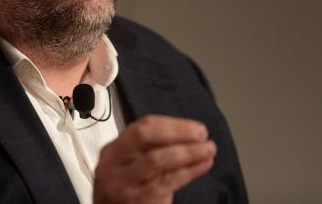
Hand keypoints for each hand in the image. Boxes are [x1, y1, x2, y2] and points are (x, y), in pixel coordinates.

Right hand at [93, 115, 215, 203]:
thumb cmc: (129, 193)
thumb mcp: (132, 168)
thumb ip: (151, 151)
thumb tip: (188, 135)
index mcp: (113, 150)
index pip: (142, 127)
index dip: (172, 125)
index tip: (195, 128)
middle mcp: (113, 164)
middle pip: (145, 137)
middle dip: (177, 132)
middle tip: (202, 134)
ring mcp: (123, 183)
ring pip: (157, 159)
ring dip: (187, 152)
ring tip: (208, 150)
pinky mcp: (136, 200)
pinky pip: (165, 182)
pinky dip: (187, 172)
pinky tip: (201, 166)